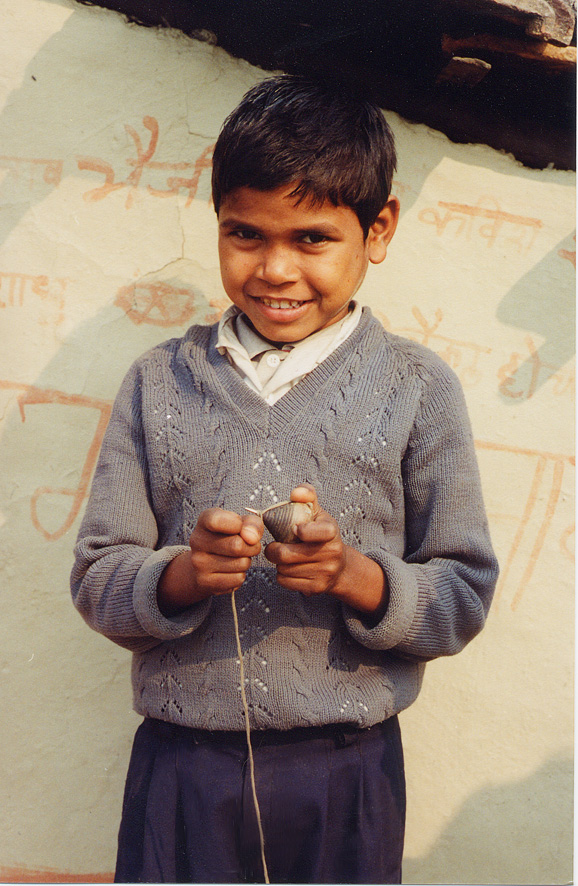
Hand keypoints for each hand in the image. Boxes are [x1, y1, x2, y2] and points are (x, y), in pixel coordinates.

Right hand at [158, 508, 263, 614]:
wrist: (205, 564)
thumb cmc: (229, 537)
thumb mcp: (242, 523)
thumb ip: (252, 523)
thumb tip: (252, 538)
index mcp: (204, 520)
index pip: (216, 521)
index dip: (236, 524)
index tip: (240, 526)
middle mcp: (197, 540)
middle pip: (237, 546)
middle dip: (251, 547)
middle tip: (247, 546)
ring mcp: (199, 563)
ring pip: (241, 563)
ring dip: (246, 561)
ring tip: (236, 558)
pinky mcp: (204, 582)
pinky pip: (237, 579)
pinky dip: (240, 575)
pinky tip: (230, 570)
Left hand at [265, 484, 388, 613]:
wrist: (339, 566)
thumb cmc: (320, 534)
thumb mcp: (317, 513)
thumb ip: (306, 496)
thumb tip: (296, 493)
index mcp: (331, 531)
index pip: (320, 531)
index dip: (304, 531)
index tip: (294, 529)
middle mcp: (331, 553)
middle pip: (286, 554)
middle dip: (274, 550)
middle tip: (273, 546)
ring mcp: (325, 572)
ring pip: (284, 569)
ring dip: (278, 563)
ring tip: (285, 557)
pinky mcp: (316, 588)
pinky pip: (285, 581)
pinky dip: (282, 575)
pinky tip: (289, 569)